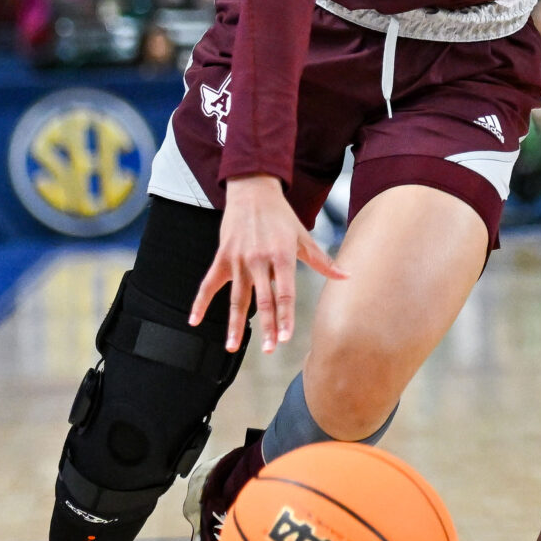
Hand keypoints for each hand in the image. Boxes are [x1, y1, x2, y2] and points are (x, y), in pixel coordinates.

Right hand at [191, 174, 345, 351]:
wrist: (252, 191)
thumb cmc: (281, 216)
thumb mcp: (303, 237)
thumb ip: (322, 261)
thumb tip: (346, 276)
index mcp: (282, 256)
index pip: (285, 293)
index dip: (286, 317)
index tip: (286, 338)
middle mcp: (259, 260)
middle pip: (263, 300)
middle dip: (266, 327)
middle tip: (269, 350)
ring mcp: (238, 259)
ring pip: (237, 298)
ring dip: (234, 324)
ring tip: (233, 347)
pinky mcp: (222, 256)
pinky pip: (208, 284)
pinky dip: (200, 303)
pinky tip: (194, 321)